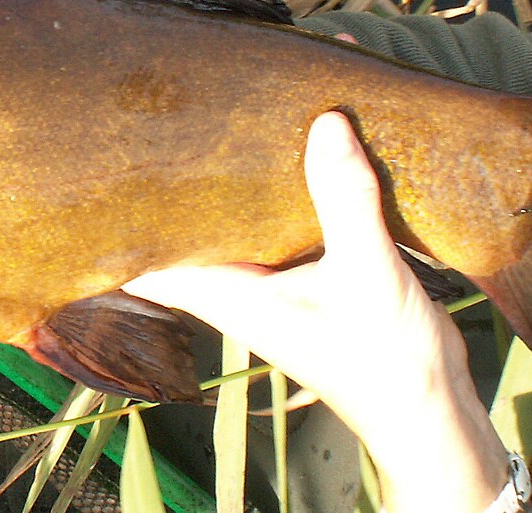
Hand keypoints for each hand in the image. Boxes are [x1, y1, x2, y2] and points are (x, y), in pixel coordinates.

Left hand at [122, 111, 508, 512]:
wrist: (429, 411)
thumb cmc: (385, 361)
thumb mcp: (367, 272)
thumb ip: (344, 200)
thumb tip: (325, 123)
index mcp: (228, 294)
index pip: (144, 261)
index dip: (116, 221)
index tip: (102, 168)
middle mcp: (237, 289)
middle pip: (182, 233)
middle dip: (169, 185)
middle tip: (157, 121)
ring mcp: (270, 285)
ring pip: (228, 227)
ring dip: (224, 185)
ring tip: (210, 120)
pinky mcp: (304, 279)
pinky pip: (273, 228)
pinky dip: (274, 195)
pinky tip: (286, 152)